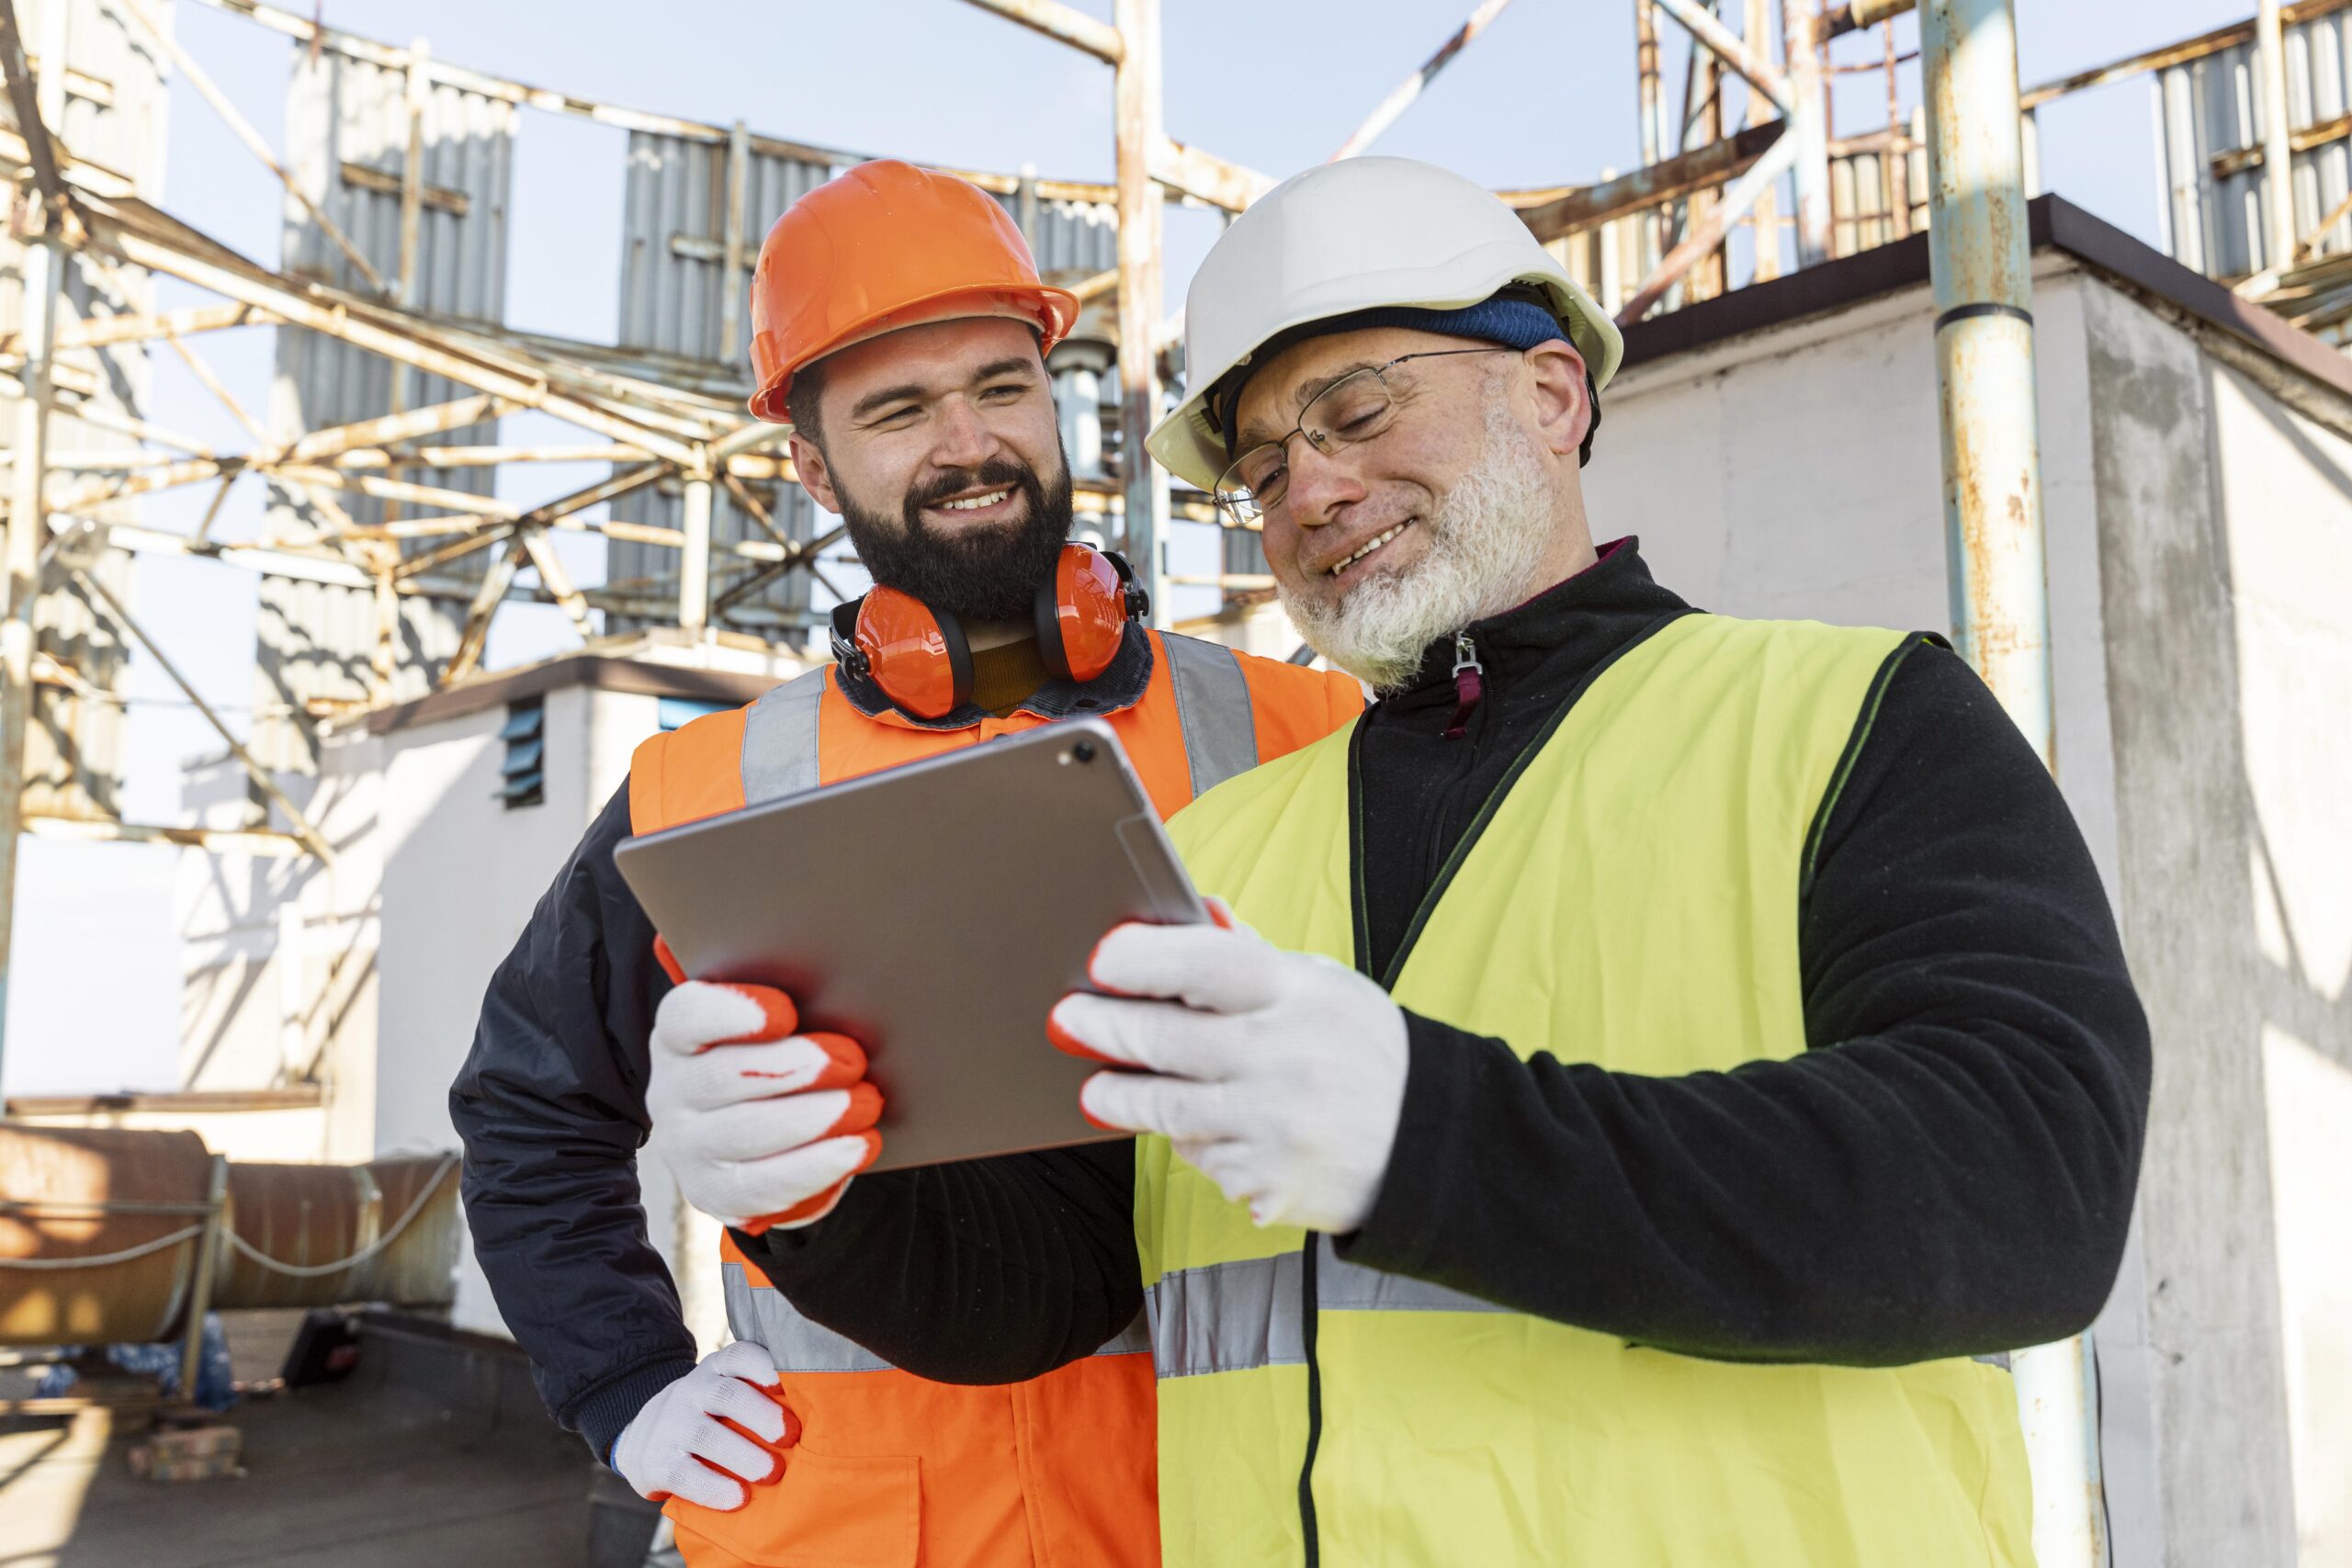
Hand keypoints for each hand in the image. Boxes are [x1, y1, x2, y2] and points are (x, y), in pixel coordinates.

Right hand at [612, 1342, 792, 1510]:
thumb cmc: (710, 1416)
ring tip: (772, 1474)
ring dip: (743, 1455)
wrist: (643, 1439)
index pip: (739, 1356)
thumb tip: (825, 1414)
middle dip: (761, 1415)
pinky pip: (684, 1474)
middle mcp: (692, 1391)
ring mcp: (671, 1426)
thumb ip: (762, 1395)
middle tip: (791, 1436)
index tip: (785, 1383)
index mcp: (716, 1370)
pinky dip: (713, 1487)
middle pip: (727, 1395)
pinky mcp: (656, 1462)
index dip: (762, 1366)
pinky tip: (737, 1498)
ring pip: (706, 1435)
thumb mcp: (728, 1393)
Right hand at [646, 974, 882, 1231]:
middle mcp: (671, 1091)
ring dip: (814, 1118)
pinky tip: (858, 1146)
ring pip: (746, 1133)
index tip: (786, 1012)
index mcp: (678, 1035)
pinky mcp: (712, 1193)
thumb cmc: (774, 1057)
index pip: (687, 1016)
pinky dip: (817, 1166)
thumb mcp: (772, 1024)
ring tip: (866, 1103)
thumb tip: (819, 981)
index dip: (734, 1012)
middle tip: (853, 1060)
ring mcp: (686, 1147)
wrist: (755, 1135)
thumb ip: (783, 998)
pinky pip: (762, 1186)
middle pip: (724, 1075)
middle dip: (796, 1067)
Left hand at [1047, 917, 1408, 1232]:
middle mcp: (1286, 1060)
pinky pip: (1200, 1157)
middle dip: (1106, 1028)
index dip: (1147, 958)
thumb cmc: (1363, 1053)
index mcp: (1300, 995)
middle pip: (1170, 1040)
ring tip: (1096, 1088)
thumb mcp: (1324, 988)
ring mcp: (1274, 1127)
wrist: (1430, 1147)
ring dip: (1121, 1095)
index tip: (1103, 958)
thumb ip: (1252, 957)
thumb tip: (1198, 911)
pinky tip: (1199, 1126)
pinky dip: (1190, 1140)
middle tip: (1067, 1020)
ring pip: (1168, 1109)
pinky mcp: (1265, 1183)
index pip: (1208, 964)